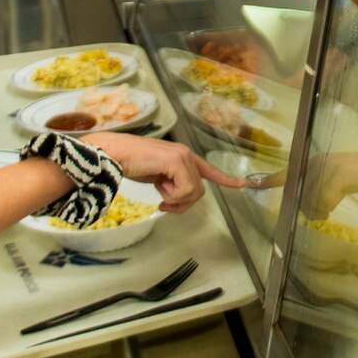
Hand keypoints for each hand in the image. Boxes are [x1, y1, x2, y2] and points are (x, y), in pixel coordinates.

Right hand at [91, 134, 244, 214]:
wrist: (115, 154)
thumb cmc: (130, 164)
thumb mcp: (156, 176)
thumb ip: (171, 183)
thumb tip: (177, 198)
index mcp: (182, 157)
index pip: (208, 169)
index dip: (225, 179)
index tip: (242, 184)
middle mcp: (186, 154)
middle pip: (198, 191)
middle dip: (182, 203)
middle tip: (163, 202)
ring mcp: (183, 156)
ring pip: (193, 192)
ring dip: (175, 199)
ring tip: (159, 191)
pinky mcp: (177, 161)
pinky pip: (185, 190)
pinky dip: (172, 196)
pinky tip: (159, 187)